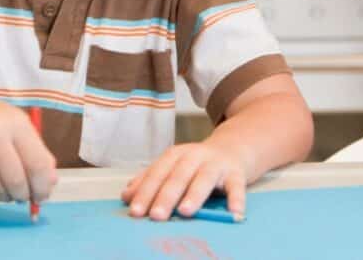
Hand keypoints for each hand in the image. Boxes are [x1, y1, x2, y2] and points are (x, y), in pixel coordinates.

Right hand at [0, 91, 56, 203]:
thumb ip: (39, 152)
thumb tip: (51, 183)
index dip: (43, 185)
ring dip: (10, 197)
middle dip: (26, 195)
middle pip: (16, 180)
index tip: (45, 194)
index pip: (36, 163)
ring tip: (14, 193)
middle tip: (30, 198)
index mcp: (16, 125)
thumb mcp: (21, 125)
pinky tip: (0, 190)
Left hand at [120, 140, 249, 221]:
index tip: (135, 211)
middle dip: (166, 196)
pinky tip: (233, 213)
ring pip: (204, 179)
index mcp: (176, 155)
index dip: (145, 192)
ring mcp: (216, 164)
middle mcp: (195, 156)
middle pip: (178, 176)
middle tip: (156, 215)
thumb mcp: (173, 166)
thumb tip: (126, 196)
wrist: (233, 147)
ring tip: (185, 212)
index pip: (157, 173)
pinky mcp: (236, 173)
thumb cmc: (197, 164)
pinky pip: (236, 186)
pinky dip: (236, 199)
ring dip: (194, 195)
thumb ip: (151, 179)